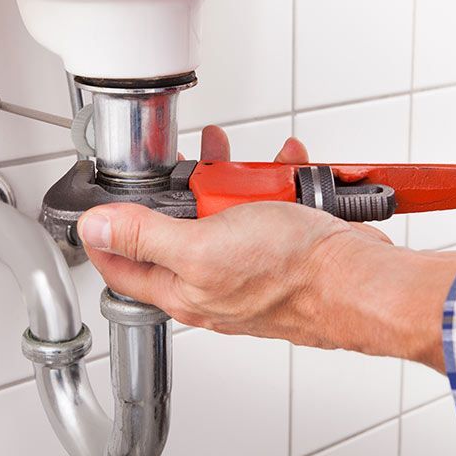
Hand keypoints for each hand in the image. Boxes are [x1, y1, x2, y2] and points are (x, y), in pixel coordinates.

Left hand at [77, 126, 455, 371]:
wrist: (360, 279)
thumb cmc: (295, 274)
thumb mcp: (202, 247)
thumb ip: (143, 236)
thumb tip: (95, 230)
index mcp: (183, 291)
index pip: (122, 267)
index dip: (105, 235)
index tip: (103, 205)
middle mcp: (211, 284)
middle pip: (176, 229)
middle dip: (185, 189)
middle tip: (195, 165)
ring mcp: (246, 268)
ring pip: (223, 214)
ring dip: (234, 181)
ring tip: (248, 166)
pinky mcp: (278, 252)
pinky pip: (263, 212)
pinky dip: (273, 187)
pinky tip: (285, 172)